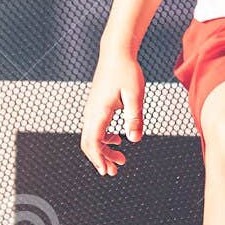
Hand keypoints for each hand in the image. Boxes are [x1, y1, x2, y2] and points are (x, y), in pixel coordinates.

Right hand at [80, 48, 144, 175]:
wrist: (116, 53)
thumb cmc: (126, 71)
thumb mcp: (135, 96)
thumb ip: (134, 118)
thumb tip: (134, 139)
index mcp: (99, 112)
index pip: (93, 142)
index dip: (99, 159)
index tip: (107, 171)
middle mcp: (91, 112)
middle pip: (89, 143)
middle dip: (100, 159)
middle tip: (114, 171)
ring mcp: (92, 109)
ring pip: (92, 136)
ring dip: (104, 150)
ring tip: (120, 159)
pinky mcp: (96, 106)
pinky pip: (95, 128)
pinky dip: (104, 139)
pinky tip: (118, 140)